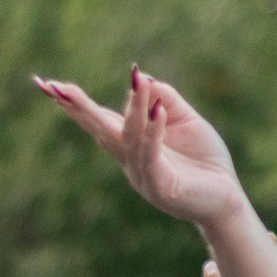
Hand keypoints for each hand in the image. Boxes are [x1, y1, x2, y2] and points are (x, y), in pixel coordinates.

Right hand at [36, 69, 251, 230]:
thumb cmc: (205, 161)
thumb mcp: (185, 120)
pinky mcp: (161, 187)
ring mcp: (143, 175)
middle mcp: (130, 160)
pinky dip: (152, 131)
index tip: (47, 84)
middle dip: (78, 108)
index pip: (98, 120)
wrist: (228, 198)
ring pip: (129, 137)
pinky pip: (151, 155)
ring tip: (139, 83)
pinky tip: (156, 110)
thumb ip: (163, 99)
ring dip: (134, 108)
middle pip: (99, 129)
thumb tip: (141, 78)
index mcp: (131, 145)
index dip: (75, 104)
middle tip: (54, 86)